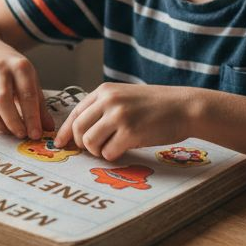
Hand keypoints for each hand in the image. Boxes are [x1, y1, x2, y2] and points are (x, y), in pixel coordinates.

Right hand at [0, 52, 54, 139]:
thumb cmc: (14, 73)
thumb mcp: (31, 82)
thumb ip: (39, 106)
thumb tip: (48, 128)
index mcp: (19, 66)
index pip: (27, 94)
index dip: (32, 117)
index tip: (36, 134)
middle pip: (2, 99)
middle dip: (12, 121)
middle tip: (20, 134)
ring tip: (5, 131)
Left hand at [55, 83, 198, 160]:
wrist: (185, 107)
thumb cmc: (157, 105)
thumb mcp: (126, 96)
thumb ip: (104, 108)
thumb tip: (80, 132)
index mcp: (105, 91)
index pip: (75, 113)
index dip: (65, 131)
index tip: (60, 143)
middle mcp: (109, 101)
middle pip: (78, 130)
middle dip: (83, 145)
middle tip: (95, 150)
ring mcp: (119, 116)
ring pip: (90, 143)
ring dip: (99, 151)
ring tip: (113, 148)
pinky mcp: (130, 132)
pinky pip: (109, 152)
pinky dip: (114, 155)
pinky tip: (126, 148)